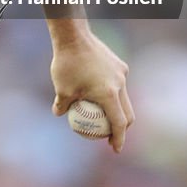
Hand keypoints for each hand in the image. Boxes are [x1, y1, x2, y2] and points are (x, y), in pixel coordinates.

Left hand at [49, 27, 133, 152]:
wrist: (74, 37)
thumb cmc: (66, 64)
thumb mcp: (61, 89)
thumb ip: (62, 105)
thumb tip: (59, 114)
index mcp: (109, 95)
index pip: (119, 123)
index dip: (119, 139)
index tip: (115, 149)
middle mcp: (120, 85)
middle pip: (128, 113)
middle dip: (123, 128)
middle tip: (111, 136)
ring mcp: (122, 74)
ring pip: (125, 98)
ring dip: (118, 110)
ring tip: (105, 115)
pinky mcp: (120, 65)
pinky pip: (119, 83)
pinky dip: (113, 92)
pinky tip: (99, 91)